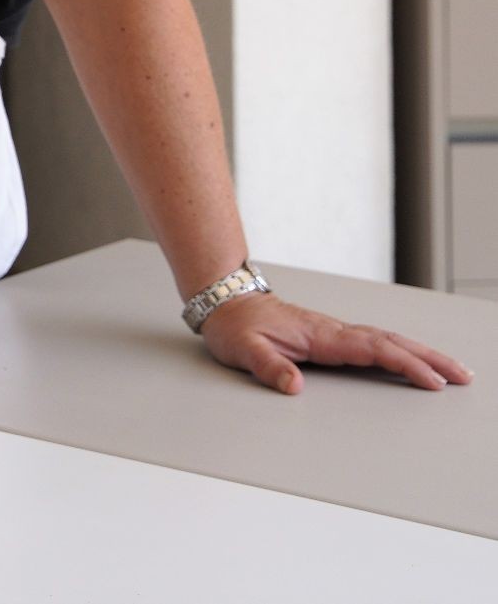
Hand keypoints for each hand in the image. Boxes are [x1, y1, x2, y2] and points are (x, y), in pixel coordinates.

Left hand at [198, 291, 475, 394]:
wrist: (225, 302)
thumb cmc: (235, 326)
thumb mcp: (243, 349)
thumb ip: (268, 368)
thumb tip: (294, 386)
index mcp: (321, 336)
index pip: (373, 350)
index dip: (405, 365)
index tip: (432, 381)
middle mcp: (334, 331)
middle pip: (391, 343)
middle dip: (429, 359)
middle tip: (463, 376)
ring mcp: (335, 333)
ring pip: (387, 340)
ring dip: (421, 354)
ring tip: (452, 371)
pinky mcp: (332, 337)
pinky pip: (376, 342)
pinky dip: (401, 350)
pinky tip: (414, 359)